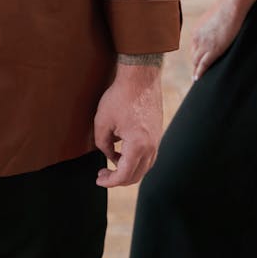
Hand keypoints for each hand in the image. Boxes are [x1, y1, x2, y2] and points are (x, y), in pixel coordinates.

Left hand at [93, 63, 162, 187]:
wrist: (140, 76)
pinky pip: (148, 155)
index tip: (99, 178)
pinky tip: (123, 153)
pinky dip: (136, 160)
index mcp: (138, 145)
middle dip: (118, 179)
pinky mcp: (157, 132)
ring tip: (112, 165)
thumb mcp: (102, 122)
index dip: (109, 181)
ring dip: (128, 171)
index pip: (124, 175)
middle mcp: (151, 146)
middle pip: (136, 175)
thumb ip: (102, 144)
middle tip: (103, 175)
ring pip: (144, 167)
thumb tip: (109, 155)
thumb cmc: (120, 96)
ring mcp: (157, 140)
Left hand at [191, 0, 243, 80]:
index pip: (194, 47)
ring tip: (196, 78)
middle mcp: (196, 38)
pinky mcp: (213, 50)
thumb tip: (216, 28)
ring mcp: (204, 44)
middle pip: (193, 55)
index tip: (196, 61)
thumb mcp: (213, 19)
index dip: (195, 55)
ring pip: (196, 61)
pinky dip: (200, 72)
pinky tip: (198, 78)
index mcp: (196, 31)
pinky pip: (203, 64)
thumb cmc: (226, 10)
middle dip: (194, 64)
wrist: (229, 8)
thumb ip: (211, 27)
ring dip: (196, 70)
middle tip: (196, 72)